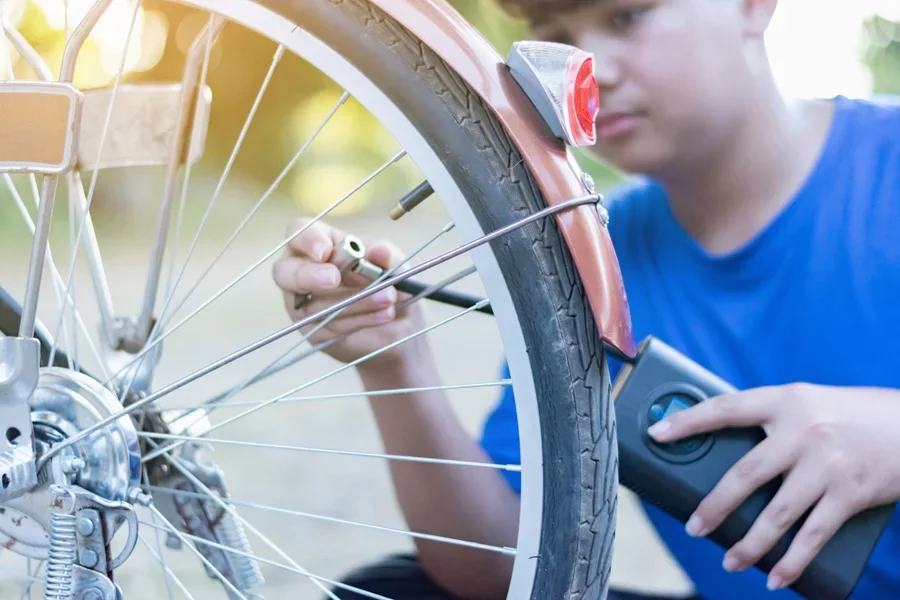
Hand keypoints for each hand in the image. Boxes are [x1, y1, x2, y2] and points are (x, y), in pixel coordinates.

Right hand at [272, 218, 425, 366]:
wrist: (400, 320)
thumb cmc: (387, 279)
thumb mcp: (393, 263)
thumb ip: (385, 256)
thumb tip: (380, 251)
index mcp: (317, 243)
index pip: (298, 232)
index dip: (308, 241)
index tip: (325, 251)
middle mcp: (300, 272)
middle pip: (286, 273)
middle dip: (310, 275)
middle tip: (334, 278)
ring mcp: (302, 305)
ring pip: (315, 305)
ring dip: (353, 301)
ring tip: (387, 297)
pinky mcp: (314, 331)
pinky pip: (329, 327)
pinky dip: (359, 320)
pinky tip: (382, 315)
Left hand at [647, 383, 899, 590]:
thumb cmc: (853, 414)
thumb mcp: (809, 402)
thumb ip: (772, 421)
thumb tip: (726, 449)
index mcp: (786, 401)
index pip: (725, 408)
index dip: (688, 421)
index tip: (656, 434)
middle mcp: (802, 431)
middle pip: (745, 474)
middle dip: (715, 506)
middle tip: (694, 526)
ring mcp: (827, 464)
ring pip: (776, 514)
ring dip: (750, 544)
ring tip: (730, 561)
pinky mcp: (850, 494)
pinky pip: (813, 535)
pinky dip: (792, 562)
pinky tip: (774, 578)